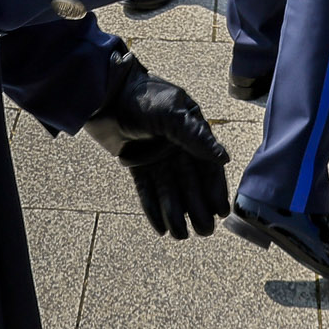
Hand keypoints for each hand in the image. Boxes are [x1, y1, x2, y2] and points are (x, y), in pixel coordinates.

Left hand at [82, 44, 228, 239]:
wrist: (105, 94)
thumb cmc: (143, 97)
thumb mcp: (171, 112)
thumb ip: (195, 136)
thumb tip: (223, 159)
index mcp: (191, 133)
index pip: (208, 167)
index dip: (215, 190)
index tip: (220, 212)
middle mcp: (176, 147)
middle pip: (191, 184)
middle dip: (198, 208)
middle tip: (203, 230)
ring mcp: (156, 157)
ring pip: (170, 191)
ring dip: (176, 213)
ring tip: (180, 234)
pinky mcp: (137, 164)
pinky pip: (148, 190)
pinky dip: (154, 209)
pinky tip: (160, 227)